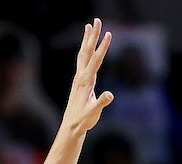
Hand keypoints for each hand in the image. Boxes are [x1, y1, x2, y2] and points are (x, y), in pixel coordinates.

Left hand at [60, 19, 113, 136]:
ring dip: (87, 39)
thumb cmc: (83, 120)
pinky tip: (86, 46)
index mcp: (86, 81)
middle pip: (87, 51)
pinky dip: (84, 50)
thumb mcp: (94, 113)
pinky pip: (82, 60)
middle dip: (93, 36)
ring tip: (89, 26)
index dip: (103, 47)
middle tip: (97, 21)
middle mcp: (81, 76)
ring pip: (83, 54)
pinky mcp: (79, 80)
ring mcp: (79, 77)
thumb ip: (101, 103)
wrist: (71, 125)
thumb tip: (110, 95)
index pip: (96, 60)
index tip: (109, 34)